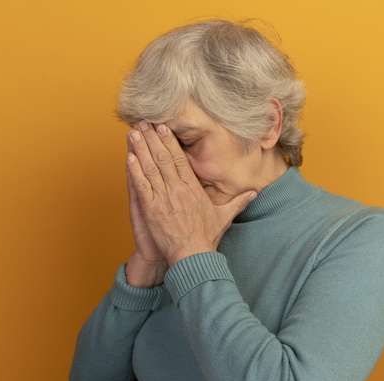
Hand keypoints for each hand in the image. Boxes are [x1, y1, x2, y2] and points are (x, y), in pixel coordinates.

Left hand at [126, 120, 257, 266]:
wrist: (193, 255)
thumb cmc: (206, 238)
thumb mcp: (224, 216)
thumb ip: (238, 201)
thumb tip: (254, 193)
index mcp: (193, 188)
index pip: (179, 158)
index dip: (169, 141)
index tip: (162, 127)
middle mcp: (178, 189)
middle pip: (163, 157)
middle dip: (152, 138)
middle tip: (143, 122)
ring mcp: (164, 197)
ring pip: (150, 167)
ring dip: (141, 148)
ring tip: (133, 133)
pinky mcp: (152, 208)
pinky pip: (142, 185)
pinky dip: (135, 170)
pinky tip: (129, 156)